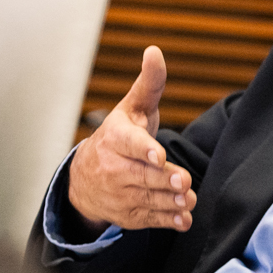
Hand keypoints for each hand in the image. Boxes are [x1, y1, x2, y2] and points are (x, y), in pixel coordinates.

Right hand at [67, 46, 195, 234]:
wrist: (85, 178)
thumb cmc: (117, 137)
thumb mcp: (131, 108)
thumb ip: (148, 84)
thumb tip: (154, 52)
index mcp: (115, 138)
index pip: (129, 143)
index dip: (144, 149)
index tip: (158, 155)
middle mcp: (113, 167)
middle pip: (141, 175)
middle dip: (163, 179)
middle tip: (184, 181)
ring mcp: (119, 193)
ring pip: (147, 198)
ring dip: (169, 201)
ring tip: (188, 200)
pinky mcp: (128, 214)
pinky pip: (148, 218)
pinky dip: (166, 221)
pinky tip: (183, 220)